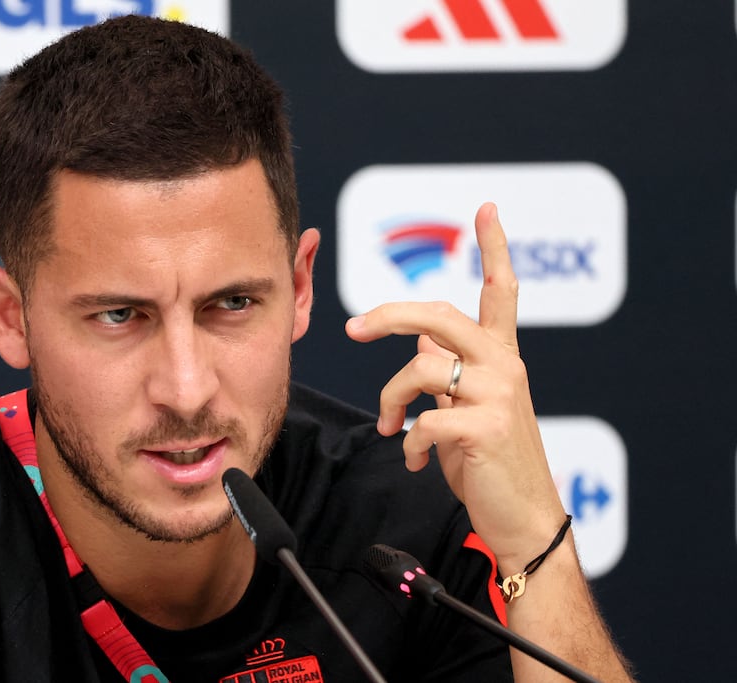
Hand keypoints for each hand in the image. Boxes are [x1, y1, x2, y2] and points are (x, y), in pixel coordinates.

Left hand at [345, 203, 564, 569]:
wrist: (524, 520)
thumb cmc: (490, 463)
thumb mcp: (467, 409)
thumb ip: (447, 372)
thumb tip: (417, 346)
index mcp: (502, 357)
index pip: (501, 292)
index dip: (494, 248)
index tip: (486, 208)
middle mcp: (505, 366)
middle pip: (440, 315)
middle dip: (389, 315)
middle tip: (353, 328)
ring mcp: (499, 395)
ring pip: (419, 369)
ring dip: (392, 401)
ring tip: (392, 428)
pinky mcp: (486, 428)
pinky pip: (423, 420)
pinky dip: (409, 443)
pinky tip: (417, 460)